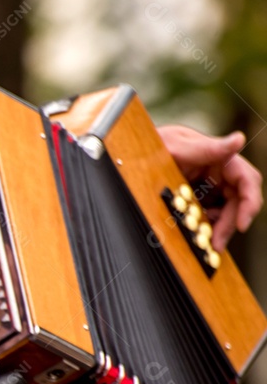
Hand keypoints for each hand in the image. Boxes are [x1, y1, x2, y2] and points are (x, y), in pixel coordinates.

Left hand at [158, 125, 262, 248]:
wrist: (133, 152)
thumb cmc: (155, 143)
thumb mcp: (175, 145)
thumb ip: (206, 148)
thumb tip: (238, 139)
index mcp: (221, 158)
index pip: (247, 180)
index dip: (249, 203)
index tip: (242, 225)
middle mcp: (220, 173)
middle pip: (238, 201)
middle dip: (229, 224)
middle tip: (216, 244)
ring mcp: (210, 186)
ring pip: (225, 211)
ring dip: (218, 228)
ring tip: (205, 243)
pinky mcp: (198, 198)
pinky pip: (209, 215)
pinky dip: (205, 227)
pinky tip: (196, 235)